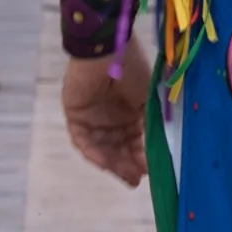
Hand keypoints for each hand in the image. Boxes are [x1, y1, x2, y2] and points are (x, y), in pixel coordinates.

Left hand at [63, 30, 152, 186]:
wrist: (108, 51)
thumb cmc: (133, 71)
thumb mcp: (149, 101)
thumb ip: (151, 127)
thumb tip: (156, 154)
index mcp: (130, 113)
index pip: (136, 142)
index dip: (142, 158)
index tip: (150, 172)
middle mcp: (111, 118)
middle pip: (118, 149)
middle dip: (127, 166)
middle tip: (135, 181)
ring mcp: (93, 118)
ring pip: (102, 148)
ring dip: (113, 163)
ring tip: (124, 176)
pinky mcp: (75, 116)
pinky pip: (83, 140)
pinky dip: (93, 153)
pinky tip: (105, 163)